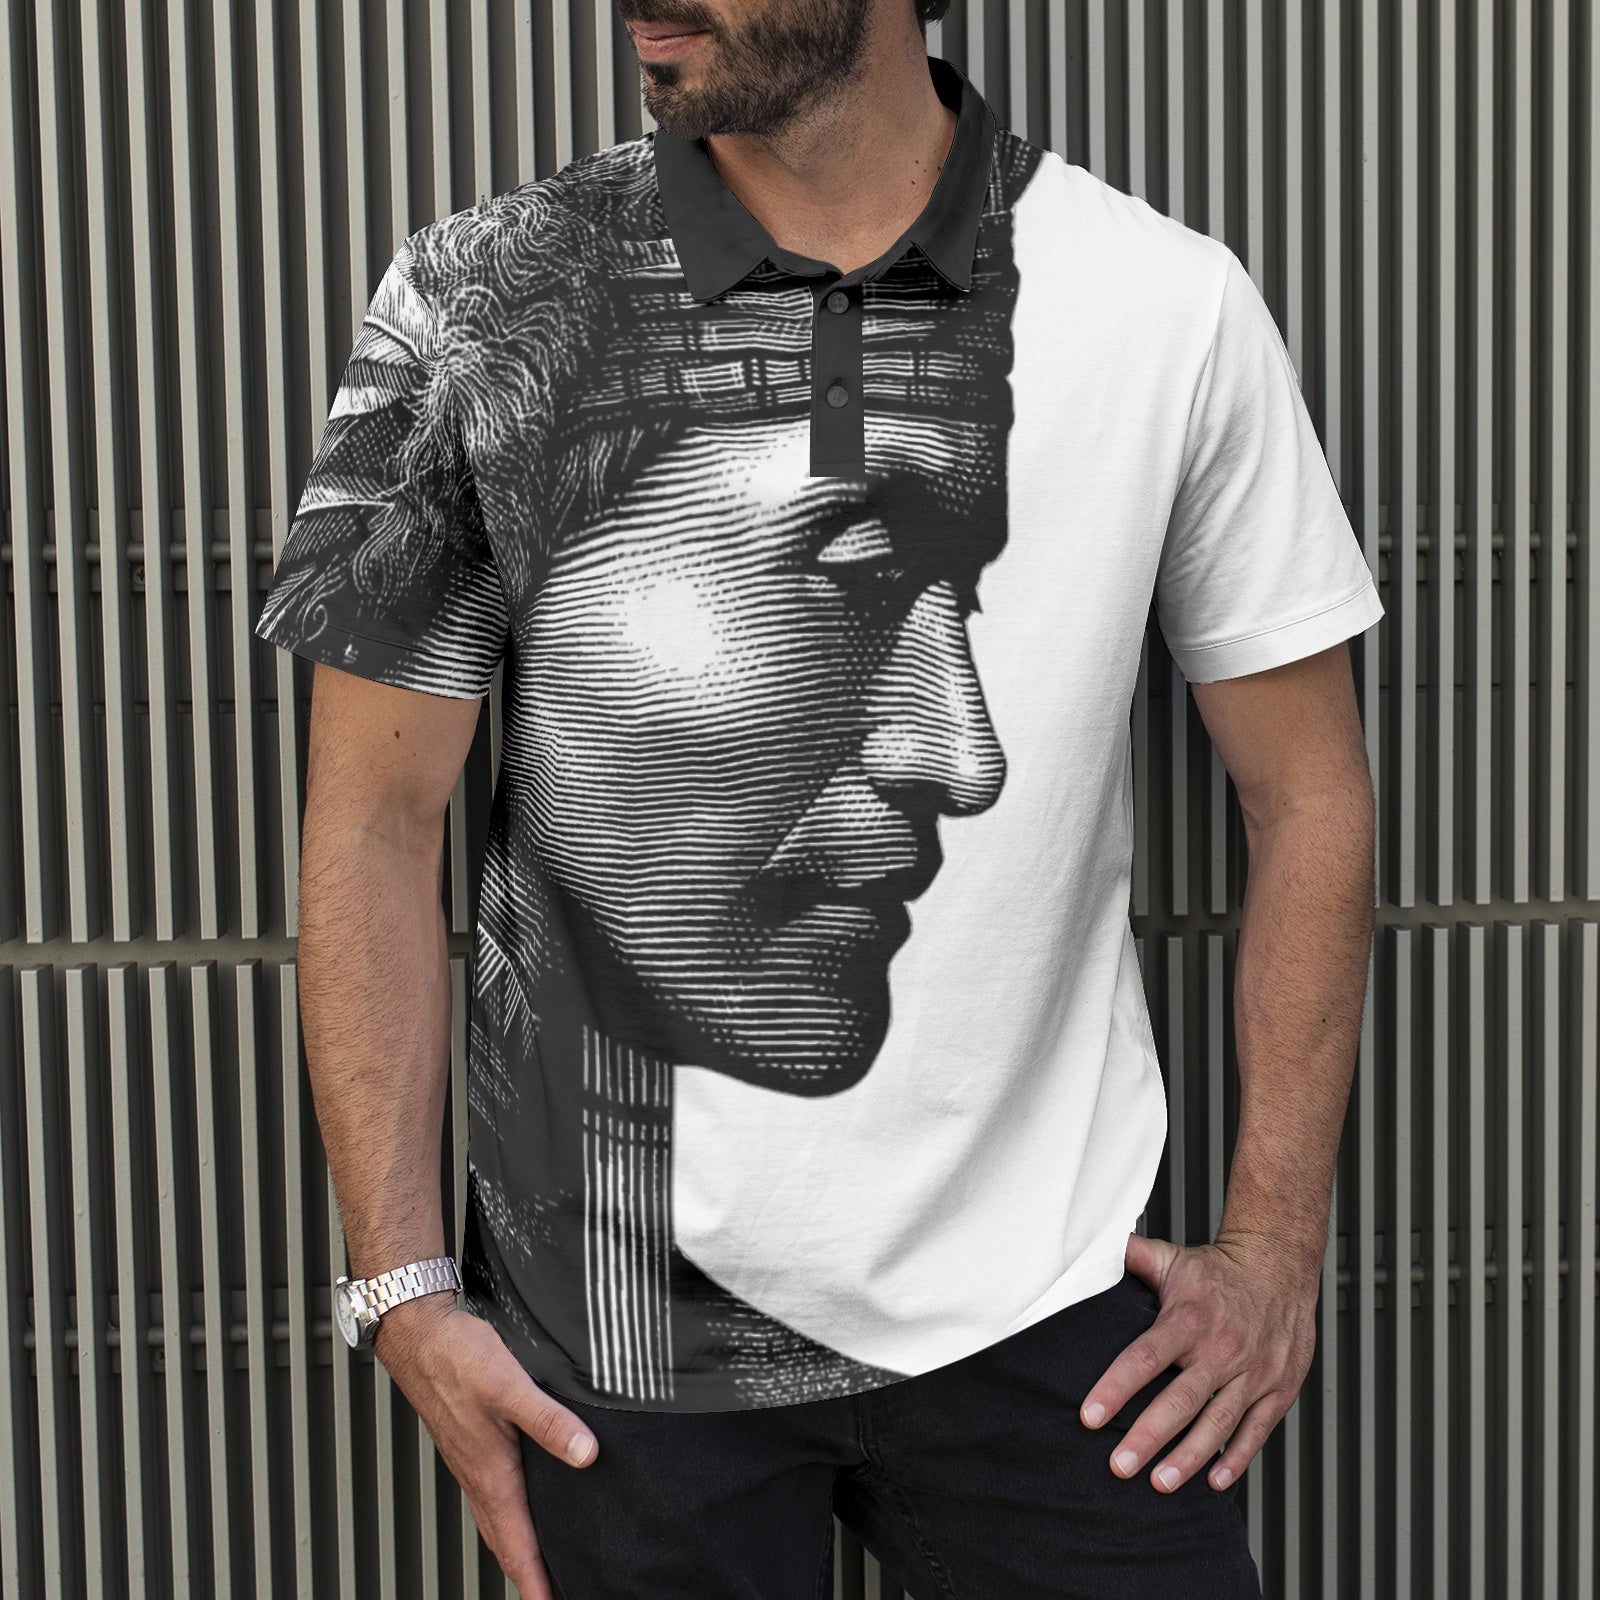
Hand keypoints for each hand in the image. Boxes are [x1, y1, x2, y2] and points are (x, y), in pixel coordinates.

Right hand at [372, 1297, 598, 1598]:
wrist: (418, 1334)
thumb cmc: (457, 1357)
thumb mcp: (510, 1387)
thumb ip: (549, 1422)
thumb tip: (587, 1455)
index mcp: (490, 1474)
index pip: (518, 1546)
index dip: (537, 1582)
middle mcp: (477, 1476)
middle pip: (505, 1543)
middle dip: (528, 1575)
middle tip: (550, 1596)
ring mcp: (470, 1461)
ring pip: (495, 1521)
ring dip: (516, 1548)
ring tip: (538, 1565)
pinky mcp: (467, 1443)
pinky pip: (488, 1496)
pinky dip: (505, 1516)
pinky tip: (517, 1503)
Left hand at [1077, 1230, 1318, 1493]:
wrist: (1280, 1267)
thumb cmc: (1219, 1271)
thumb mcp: (1172, 1259)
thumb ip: (1131, 1258)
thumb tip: (1092, 1246)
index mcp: (1188, 1320)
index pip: (1145, 1358)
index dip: (1116, 1388)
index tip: (1090, 1416)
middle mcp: (1221, 1350)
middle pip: (1180, 1400)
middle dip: (1148, 1436)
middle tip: (1119, 1466)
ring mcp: (1253, 1373)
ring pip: (1218, 1423)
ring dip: (1188, 1457)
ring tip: (1159, 1483)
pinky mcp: (1279, 1389)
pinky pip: (1257, 1430)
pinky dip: (1237, 1458)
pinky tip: (1213, 1481)